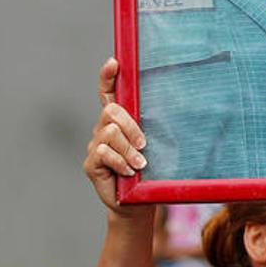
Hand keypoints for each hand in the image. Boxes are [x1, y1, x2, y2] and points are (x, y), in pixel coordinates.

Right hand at [84, 58, 150, 216]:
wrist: (138, 204)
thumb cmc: (149, 174)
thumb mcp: (155, 148)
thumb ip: (154, 129)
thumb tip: (175, 108)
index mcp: (118, 122)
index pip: (109, 94)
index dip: (108, 77)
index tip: (115, 62)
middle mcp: (103, 130)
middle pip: (111, 112)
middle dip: (130, 125)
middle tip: (144, 144)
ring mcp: (95, 146)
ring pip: (109, 133)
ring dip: (128, 149)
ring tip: (140, 164)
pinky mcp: (91, 164)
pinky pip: (102, 152)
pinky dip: (119, 161)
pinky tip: (129, 172)